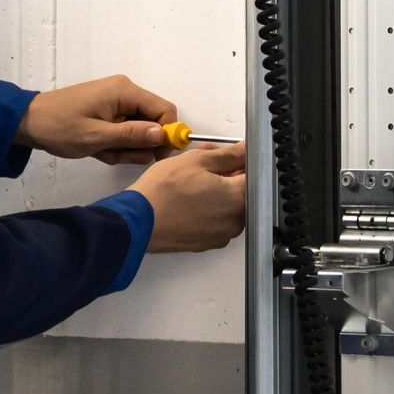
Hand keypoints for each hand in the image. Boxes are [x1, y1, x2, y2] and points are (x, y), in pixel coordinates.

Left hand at [15, 74, 179, 164]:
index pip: (164, 110)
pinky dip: (114, 144)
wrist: (28, 122)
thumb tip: (162, 135)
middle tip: (117, 156)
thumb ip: (131, 136)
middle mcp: (124, 92)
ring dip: (124, 147)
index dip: (167, 135)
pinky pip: (123, 130)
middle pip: (152, 121)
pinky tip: (98, 149)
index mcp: (124, 91)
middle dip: (139, 144)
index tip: (156, 156)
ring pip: (138, 130)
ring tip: (101, 152)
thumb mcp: (96, 137)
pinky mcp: (108, 111)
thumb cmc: (58, 126)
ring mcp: (115, 101)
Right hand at [129, 141, 247, 252]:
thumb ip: (228, 154)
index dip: (242, 160)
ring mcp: (221, 235)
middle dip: (229, 173)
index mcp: (239, 198)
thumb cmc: (163, 193)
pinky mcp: (207, 243)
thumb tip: (243, 150)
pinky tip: (190, 197)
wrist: (138, 221)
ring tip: (193, 178)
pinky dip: (208, 207)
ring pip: (227, 206)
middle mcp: (235, 220)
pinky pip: (215, 220)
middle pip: (242, 191)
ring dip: (217, 190)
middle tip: (208, 160)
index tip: (232, 154)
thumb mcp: (197, 160)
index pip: (254, 174)